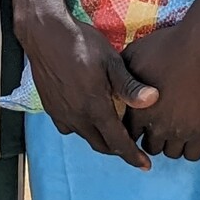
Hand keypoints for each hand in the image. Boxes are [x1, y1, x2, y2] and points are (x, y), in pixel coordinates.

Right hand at [19, 8, 158, 169]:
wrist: (45, 34)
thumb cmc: (82, 44)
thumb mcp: (111, 61)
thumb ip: (130, 85)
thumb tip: (154, 99)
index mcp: (95, 108)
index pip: (118, 142)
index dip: (133, 156)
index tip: (145, 166)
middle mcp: (77, 117)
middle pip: (101, 145)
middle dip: (118, 150)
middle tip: (133, 147)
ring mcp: (61, 114)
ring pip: (85, 137)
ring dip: (101, 139)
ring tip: (114, 133)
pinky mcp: (50, 108)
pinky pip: (69, 128)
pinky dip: (83, 129)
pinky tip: (88, 117)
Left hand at [121, 19, 199, 163]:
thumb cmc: (165, 46)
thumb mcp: (133, 55)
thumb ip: (121, 76)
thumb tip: (112, 84)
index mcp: (137, 111)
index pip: (128, 135)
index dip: (134, 130)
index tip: (142, 122)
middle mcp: (156, 125)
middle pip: (150, 148)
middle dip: (152, 138)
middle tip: (160, 125)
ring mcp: (180, 130)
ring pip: (171, 153)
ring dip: (171, 144)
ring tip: (175, 129)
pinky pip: (193, 155)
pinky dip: (190, 149)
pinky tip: (191, 134)